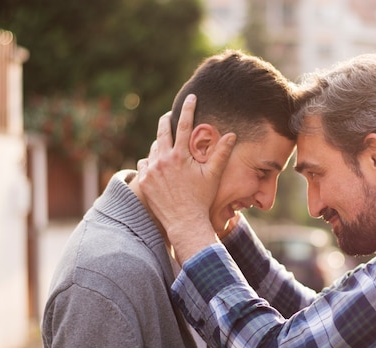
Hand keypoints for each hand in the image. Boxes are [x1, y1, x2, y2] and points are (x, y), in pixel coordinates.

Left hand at [138, 94, 235, 262]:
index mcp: (181, 155)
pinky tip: (159, 166)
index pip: (184, 124)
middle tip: (169, 115)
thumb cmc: (201, 199)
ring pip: (154, 148)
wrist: (184, 221)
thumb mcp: (213, 175)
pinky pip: (145, 163)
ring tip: (169, 150)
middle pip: (162, 130)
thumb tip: (232, 134)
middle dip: (166, 120)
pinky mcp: (144, 180)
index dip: (188, 109)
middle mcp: (163, 159)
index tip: (190, 97)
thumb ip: (221, 153)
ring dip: (161, 145)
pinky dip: (152, 162)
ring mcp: (151, 170)